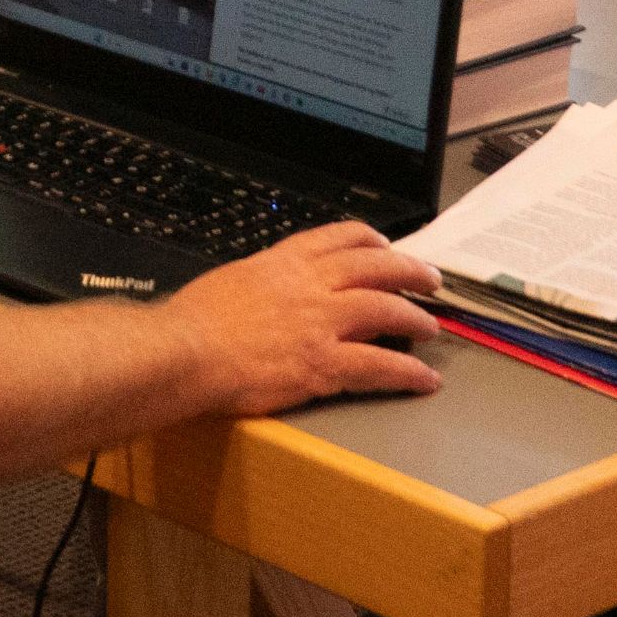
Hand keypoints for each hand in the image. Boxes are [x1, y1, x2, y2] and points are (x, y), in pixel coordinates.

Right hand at [164, 223, 443, 415]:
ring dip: (415, 319)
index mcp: (284, 262)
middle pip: (375, 268)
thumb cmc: (193, 322)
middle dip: (409, 272)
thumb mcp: (230, 281)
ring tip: (432, 328)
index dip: (371, 240)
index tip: (386, 246)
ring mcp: (321, 323)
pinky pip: (378, 366)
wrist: (184, 351)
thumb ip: (259, 282)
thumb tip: (264, 291)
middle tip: (431, 280)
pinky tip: (424, 379)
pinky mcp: (324, 363)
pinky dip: (407, 372)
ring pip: (386, 310)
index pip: (339, 237)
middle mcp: (311, 285)